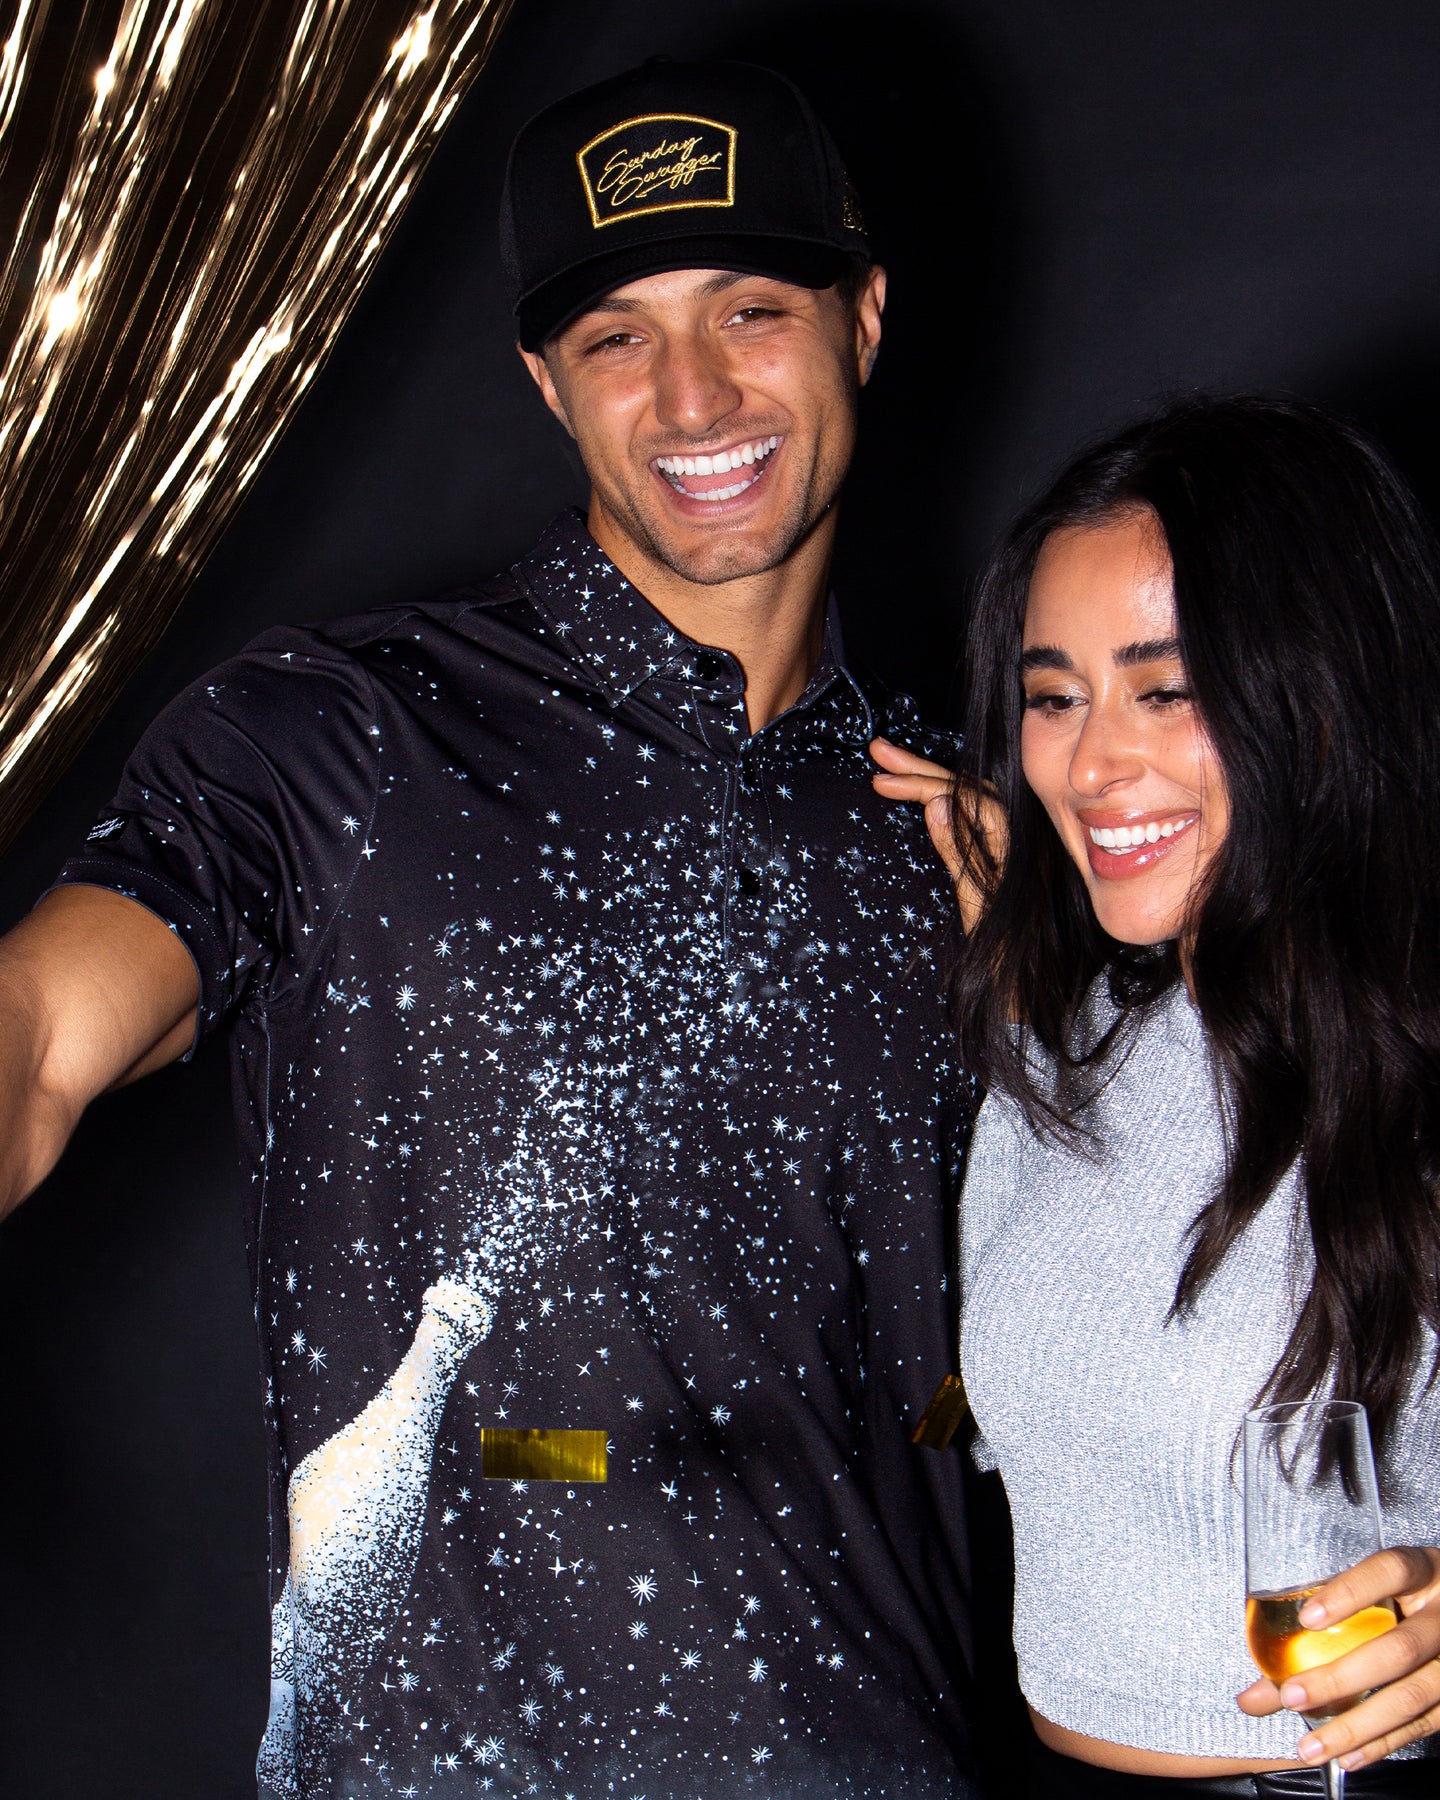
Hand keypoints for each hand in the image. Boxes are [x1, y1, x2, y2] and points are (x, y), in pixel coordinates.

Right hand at [869, 738, 1005, 931]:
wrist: (1023, 981)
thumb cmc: (1003, 948)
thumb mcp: (976, 900)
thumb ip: (959, 850)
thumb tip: (936, 802)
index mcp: (1013, 842)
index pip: (964, 796)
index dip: (923, 783)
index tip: (883, 781)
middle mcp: (1014, 835)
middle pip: (964, 787)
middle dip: (919, 768)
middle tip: (878, 750)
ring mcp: (1004, 844)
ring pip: (965, 798)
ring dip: (927, 779)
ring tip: (889, 765)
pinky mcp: (996, 855)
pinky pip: (967, 815)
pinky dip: (939, 800)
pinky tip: (919, 795)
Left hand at [1236, 1546, 1439, 1770]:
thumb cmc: (1401, 1597)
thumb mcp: (1372, 1591)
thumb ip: (1317, 1623)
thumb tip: (1250, 1696)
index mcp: (1421, 1570)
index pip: (1390, 1571)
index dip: (1350, 1592)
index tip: (1307, 1618)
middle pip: (1399, 1648)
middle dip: (1341, 1678)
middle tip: (1291, 1697)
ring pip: (1411, 1696)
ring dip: (1356, 1726)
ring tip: (1311, 1746)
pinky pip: (1423, 1725)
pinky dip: (1382, 1744)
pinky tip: (1347, 1756)